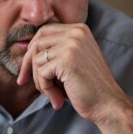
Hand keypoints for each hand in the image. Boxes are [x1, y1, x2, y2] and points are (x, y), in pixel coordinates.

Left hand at [16, 23, 130, 124]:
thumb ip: (57, 51)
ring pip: (36, 60)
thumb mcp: (74, 61)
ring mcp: (71, 45)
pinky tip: (57, 99)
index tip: (26, 70)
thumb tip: (26, 51)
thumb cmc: (90, 87)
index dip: (32, 51)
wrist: (108, 104)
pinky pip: (41, 74)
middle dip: (27, 64)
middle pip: (36, 43)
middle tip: (23, 81)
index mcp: (79, 29)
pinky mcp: (66, 60)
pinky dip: (45, 89)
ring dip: (39, 82)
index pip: (44, 32)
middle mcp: (75, 33)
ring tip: (53, 95)